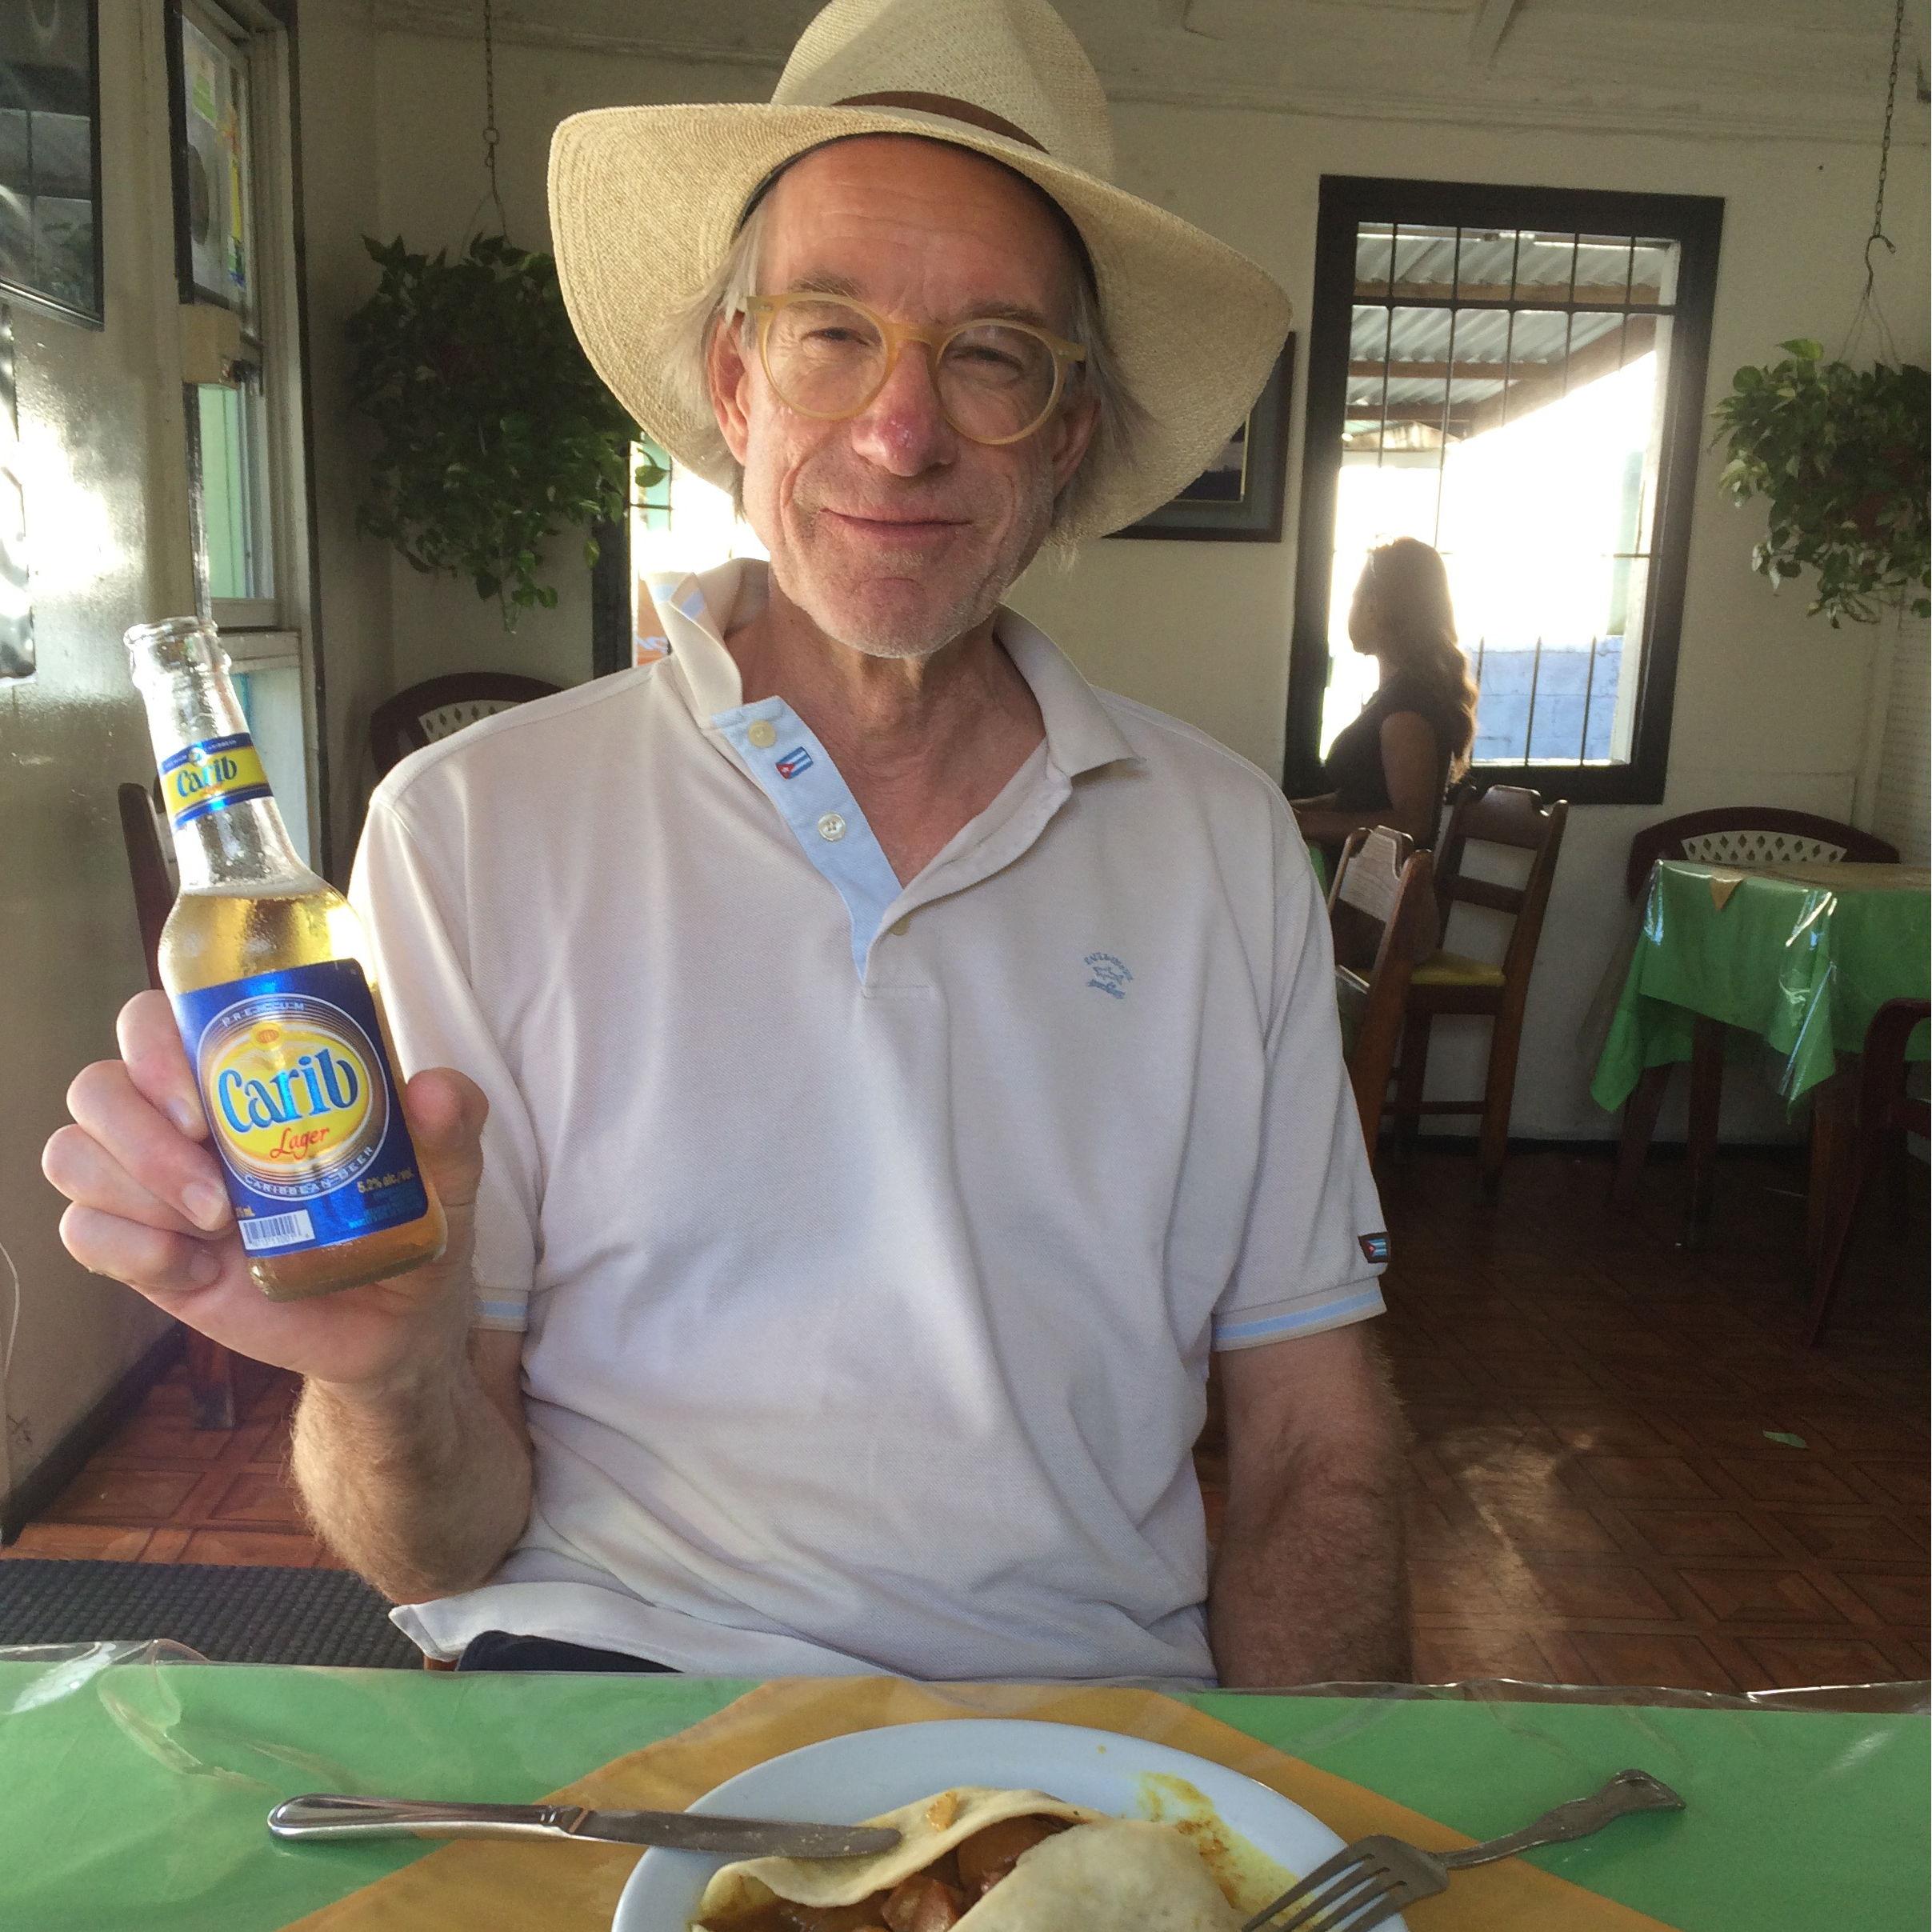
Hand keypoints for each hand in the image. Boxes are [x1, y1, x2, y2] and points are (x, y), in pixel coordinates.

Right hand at [44, 989, 487, 1394]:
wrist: (396, 1325)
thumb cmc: (410, 1223)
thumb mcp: (448, 1175)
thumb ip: (453, 1126)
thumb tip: (435, 1091)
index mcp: (244, 1077)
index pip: (156, 1022)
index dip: (153, 1045)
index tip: (204, 1103)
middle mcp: (183, 1122)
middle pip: (98, 1087)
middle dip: (139, 1130)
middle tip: (214, 1184)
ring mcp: (156, 1187)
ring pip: (74, 1154)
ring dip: (133, 1187)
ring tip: (216, 1225)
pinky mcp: (145, 1252)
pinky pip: (82, 1232)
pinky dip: (127, 1248)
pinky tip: (195, 1269)